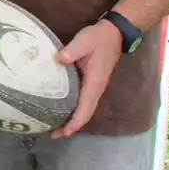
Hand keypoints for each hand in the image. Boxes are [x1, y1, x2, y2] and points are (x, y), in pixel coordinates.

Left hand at [52, 20, 122, 137]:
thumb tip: (59, 59)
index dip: (75, 122)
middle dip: (71, 126)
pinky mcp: (91, 82)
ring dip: (72, 120)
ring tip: (55, 127)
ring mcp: (94, 87)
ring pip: (84, 109)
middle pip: (85, 114)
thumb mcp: (84, 41)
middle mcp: (96, 89)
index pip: (85, 108)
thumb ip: (72, 50)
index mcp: (94, 83)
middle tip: (54, 135)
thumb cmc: (98, 38)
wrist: (114, 34)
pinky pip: (82, 101)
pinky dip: (73, 109)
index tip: (64, 132)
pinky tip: (61, 109)